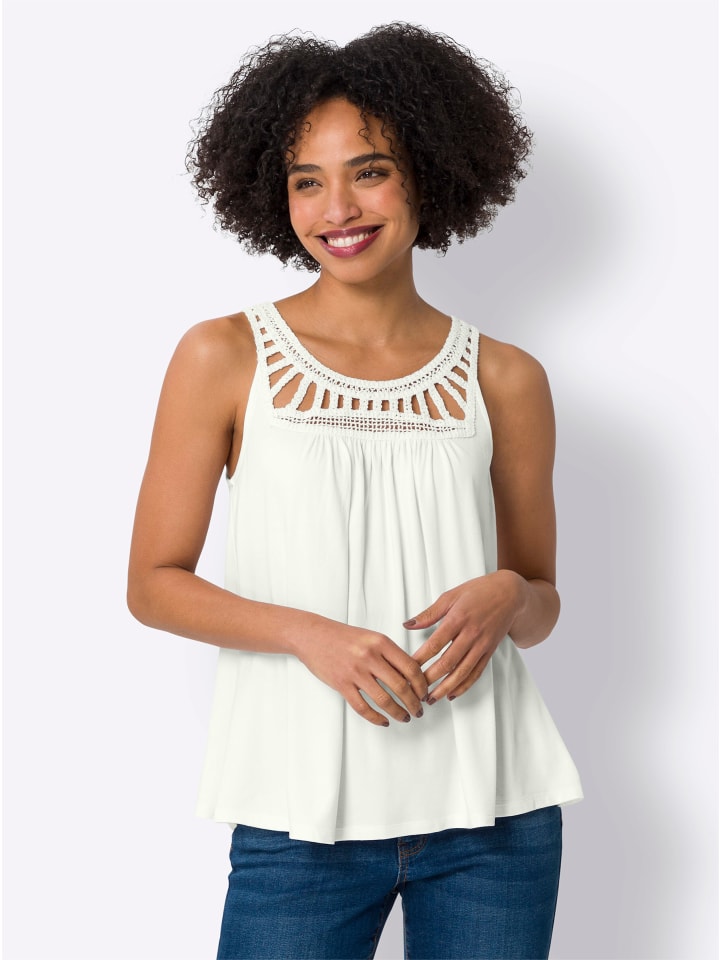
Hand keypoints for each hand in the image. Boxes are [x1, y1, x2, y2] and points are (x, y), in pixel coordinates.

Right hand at [297, 620, 427, 725]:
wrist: (313, 636)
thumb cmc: (343, 637)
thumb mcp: (371, 638)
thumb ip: (389, 654)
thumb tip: (411, 676)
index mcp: (381, 642)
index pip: (410, 667)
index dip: (421, 684)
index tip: (425, 693)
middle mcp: (370, 656)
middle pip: (401, 686)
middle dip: (414, 703)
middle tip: (419, 710)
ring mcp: (355, 672)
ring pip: (384, 700)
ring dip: (398, 713)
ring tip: (405, 717)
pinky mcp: (342, 684)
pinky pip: (363, 707)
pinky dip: (376, 718)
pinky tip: (383, 720)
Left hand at [405, 571, 525, 702]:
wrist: (511, 594)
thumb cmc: (479, 591)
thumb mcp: (451, 596)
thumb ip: (429, 613)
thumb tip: (407, 624)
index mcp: (458, 618)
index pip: (435, 644)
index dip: (419, 659)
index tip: (406, 668)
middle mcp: (471, 634)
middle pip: (448, 662)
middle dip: (430, 679)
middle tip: (415, 690)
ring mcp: (482, 645)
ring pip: (462, 672)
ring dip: (446, 688)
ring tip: (431, 698)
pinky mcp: (490, 651)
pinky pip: (476, 673)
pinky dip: (464, 686)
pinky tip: (452, 694)